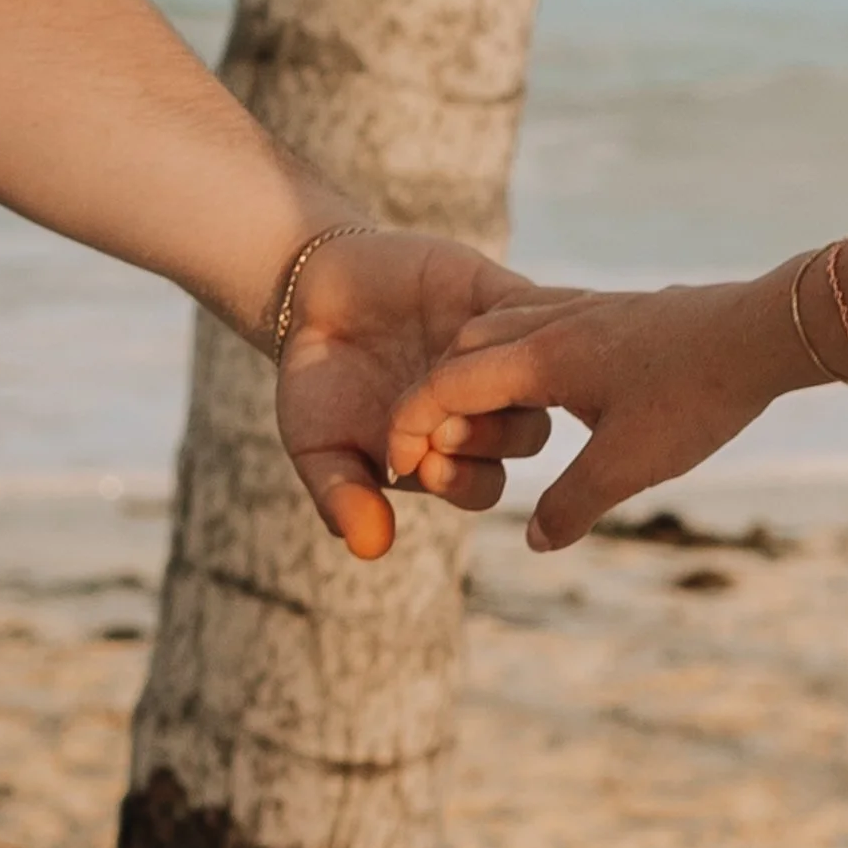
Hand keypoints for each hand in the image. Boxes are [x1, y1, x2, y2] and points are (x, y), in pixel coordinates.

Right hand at [274, 230, 557, 558]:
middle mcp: (489, 411)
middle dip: (484, 438)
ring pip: (535, 382)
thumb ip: (343, 496)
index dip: (462, 482)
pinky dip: (506, 322)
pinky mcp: (499, 298)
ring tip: (452, 379)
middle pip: (525, 439)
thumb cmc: (318, 384)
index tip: (425, 469)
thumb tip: (369, 549)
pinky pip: (525, 313)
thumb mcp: (318, 447)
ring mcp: (500, 357)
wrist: (313, 300)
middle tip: (442, 427)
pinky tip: (474, 328)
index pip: (484, 486)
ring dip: (499, 386)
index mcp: (456, 456)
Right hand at [384, 273, 803, 551]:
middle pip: (464, 349)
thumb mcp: (629, 466)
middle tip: (442, 445)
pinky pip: (546, 319)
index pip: (447, 384)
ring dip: (481, 368)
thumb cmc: (696, 396)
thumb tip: (534, 540)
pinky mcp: (619, 310)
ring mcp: (588, 309)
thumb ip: (571, 504)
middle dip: (439, 396)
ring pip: (505, 326)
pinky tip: (555, 383)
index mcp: (541, 358)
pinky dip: (524, 351)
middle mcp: (554, 322)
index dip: (413, 423)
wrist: (763, 333)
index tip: (403, 460)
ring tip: (487, 417)